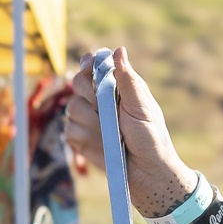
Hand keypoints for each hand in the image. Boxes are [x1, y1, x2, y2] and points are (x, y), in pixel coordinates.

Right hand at [66, 47, 195, 217]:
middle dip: (90, 93)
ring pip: (72, 107)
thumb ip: (128, 80)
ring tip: (113, 132)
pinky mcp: (80, 137)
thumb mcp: (142, 106)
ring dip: (92, 120)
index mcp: (116, 86)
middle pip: (77, 81)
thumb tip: (119, 51)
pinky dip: (87, 137)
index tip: (92, 71)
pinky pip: (71, 129)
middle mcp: (99, 99)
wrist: (147, 172)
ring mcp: (88, 117)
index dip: (88, 64)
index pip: (92, 64)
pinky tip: (103, 144)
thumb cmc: (151, 138)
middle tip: (108, 108)